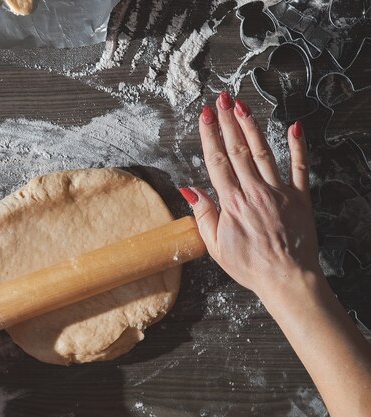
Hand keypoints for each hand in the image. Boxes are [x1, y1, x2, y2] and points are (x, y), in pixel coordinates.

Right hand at [180, 91, 320, 298]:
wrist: (287, 279)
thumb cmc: (249, 266)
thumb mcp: (215, 247)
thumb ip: (203, 215)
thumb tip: (189, 190)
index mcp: (232, 204)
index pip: (217, 161)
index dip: (209, 135)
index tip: (204, 115)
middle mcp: (254, 192)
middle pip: (237, 150)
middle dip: (227, 121)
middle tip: (221, 99)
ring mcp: (279, 192)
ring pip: (263, 152)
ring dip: (252, 127)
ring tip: (243, 105)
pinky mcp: (300, 197)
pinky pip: (300, 167)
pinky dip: (298, 146)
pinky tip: (294, 127)